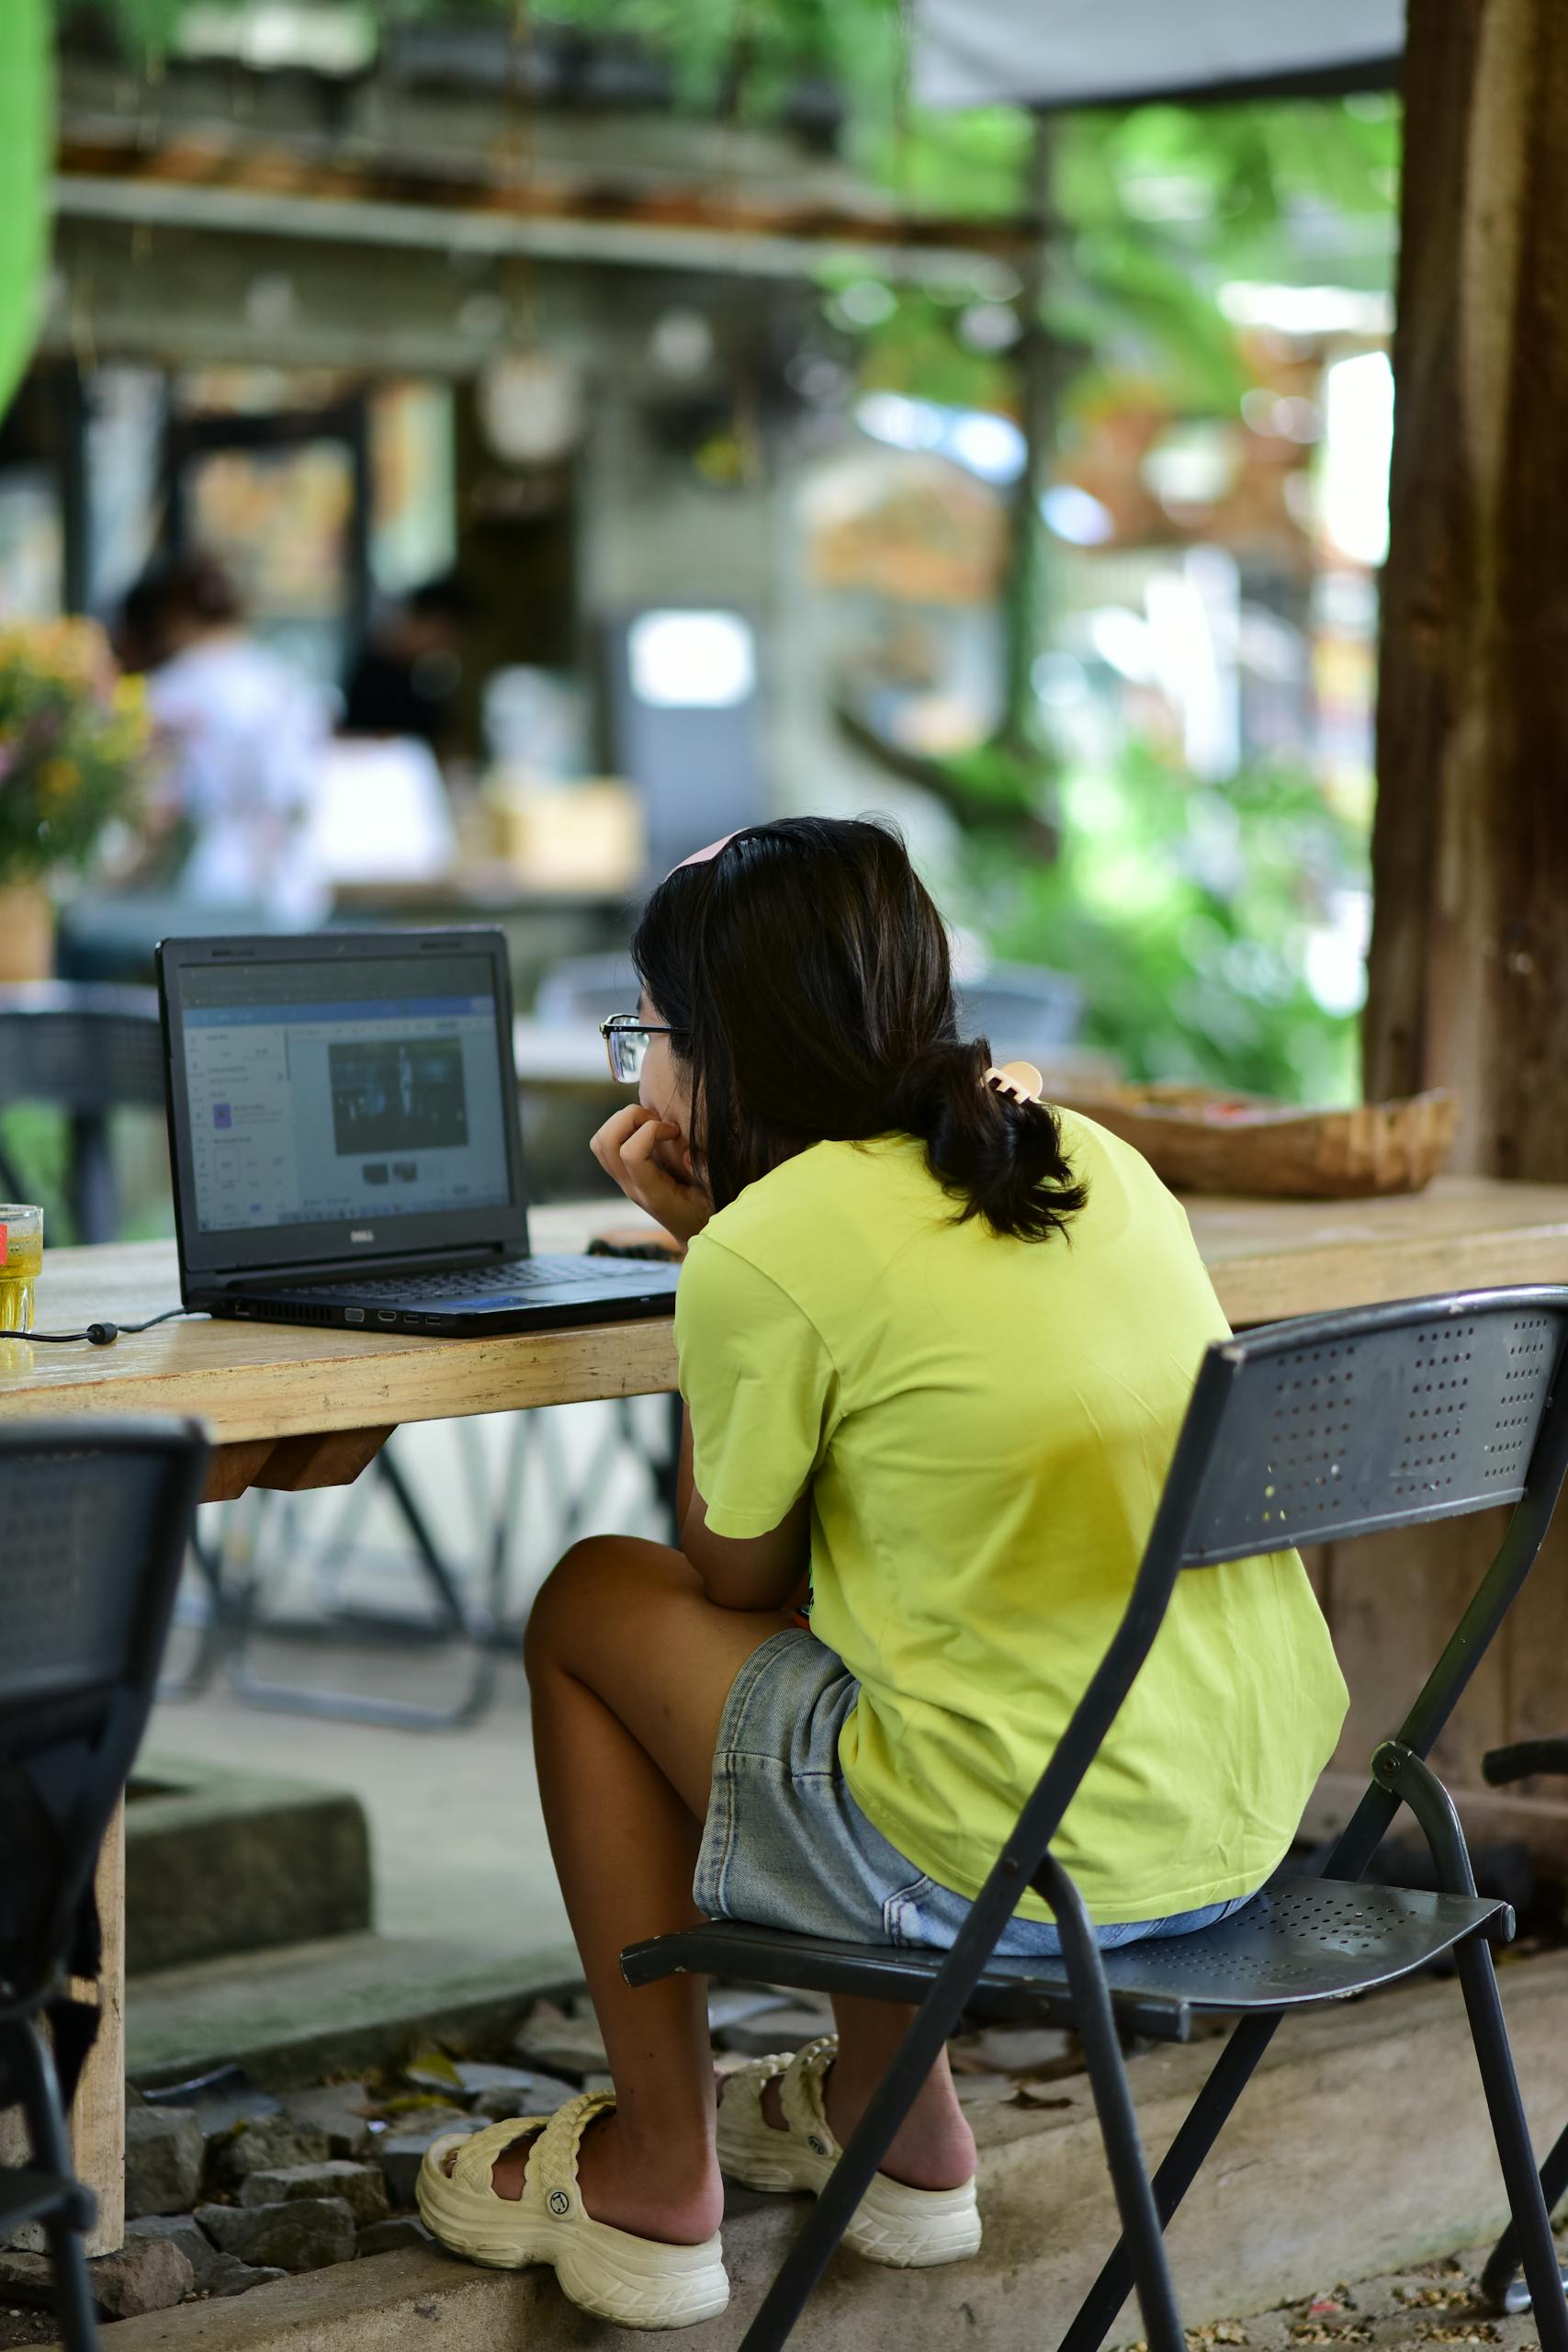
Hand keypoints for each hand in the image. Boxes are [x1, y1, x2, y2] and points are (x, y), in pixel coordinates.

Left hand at [590, 1104, 713, 1249]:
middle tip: (658, 1121)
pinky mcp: (622, 1175)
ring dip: (622, 1121)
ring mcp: (623, 1182)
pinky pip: (604, 1146)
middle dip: (630, 1118)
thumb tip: (686, 1154)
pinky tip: (647, 1132)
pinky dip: (621, 1129)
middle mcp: (631, 1187)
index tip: (675, 1131)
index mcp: (654, 1193)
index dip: (651, 1130)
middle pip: (606, 1142)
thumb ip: (706, 1175)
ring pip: (599, 1142)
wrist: (691, 1234)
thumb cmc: (707, 1216)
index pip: (631, 1154)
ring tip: (651, 1123)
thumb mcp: (715, 1199)